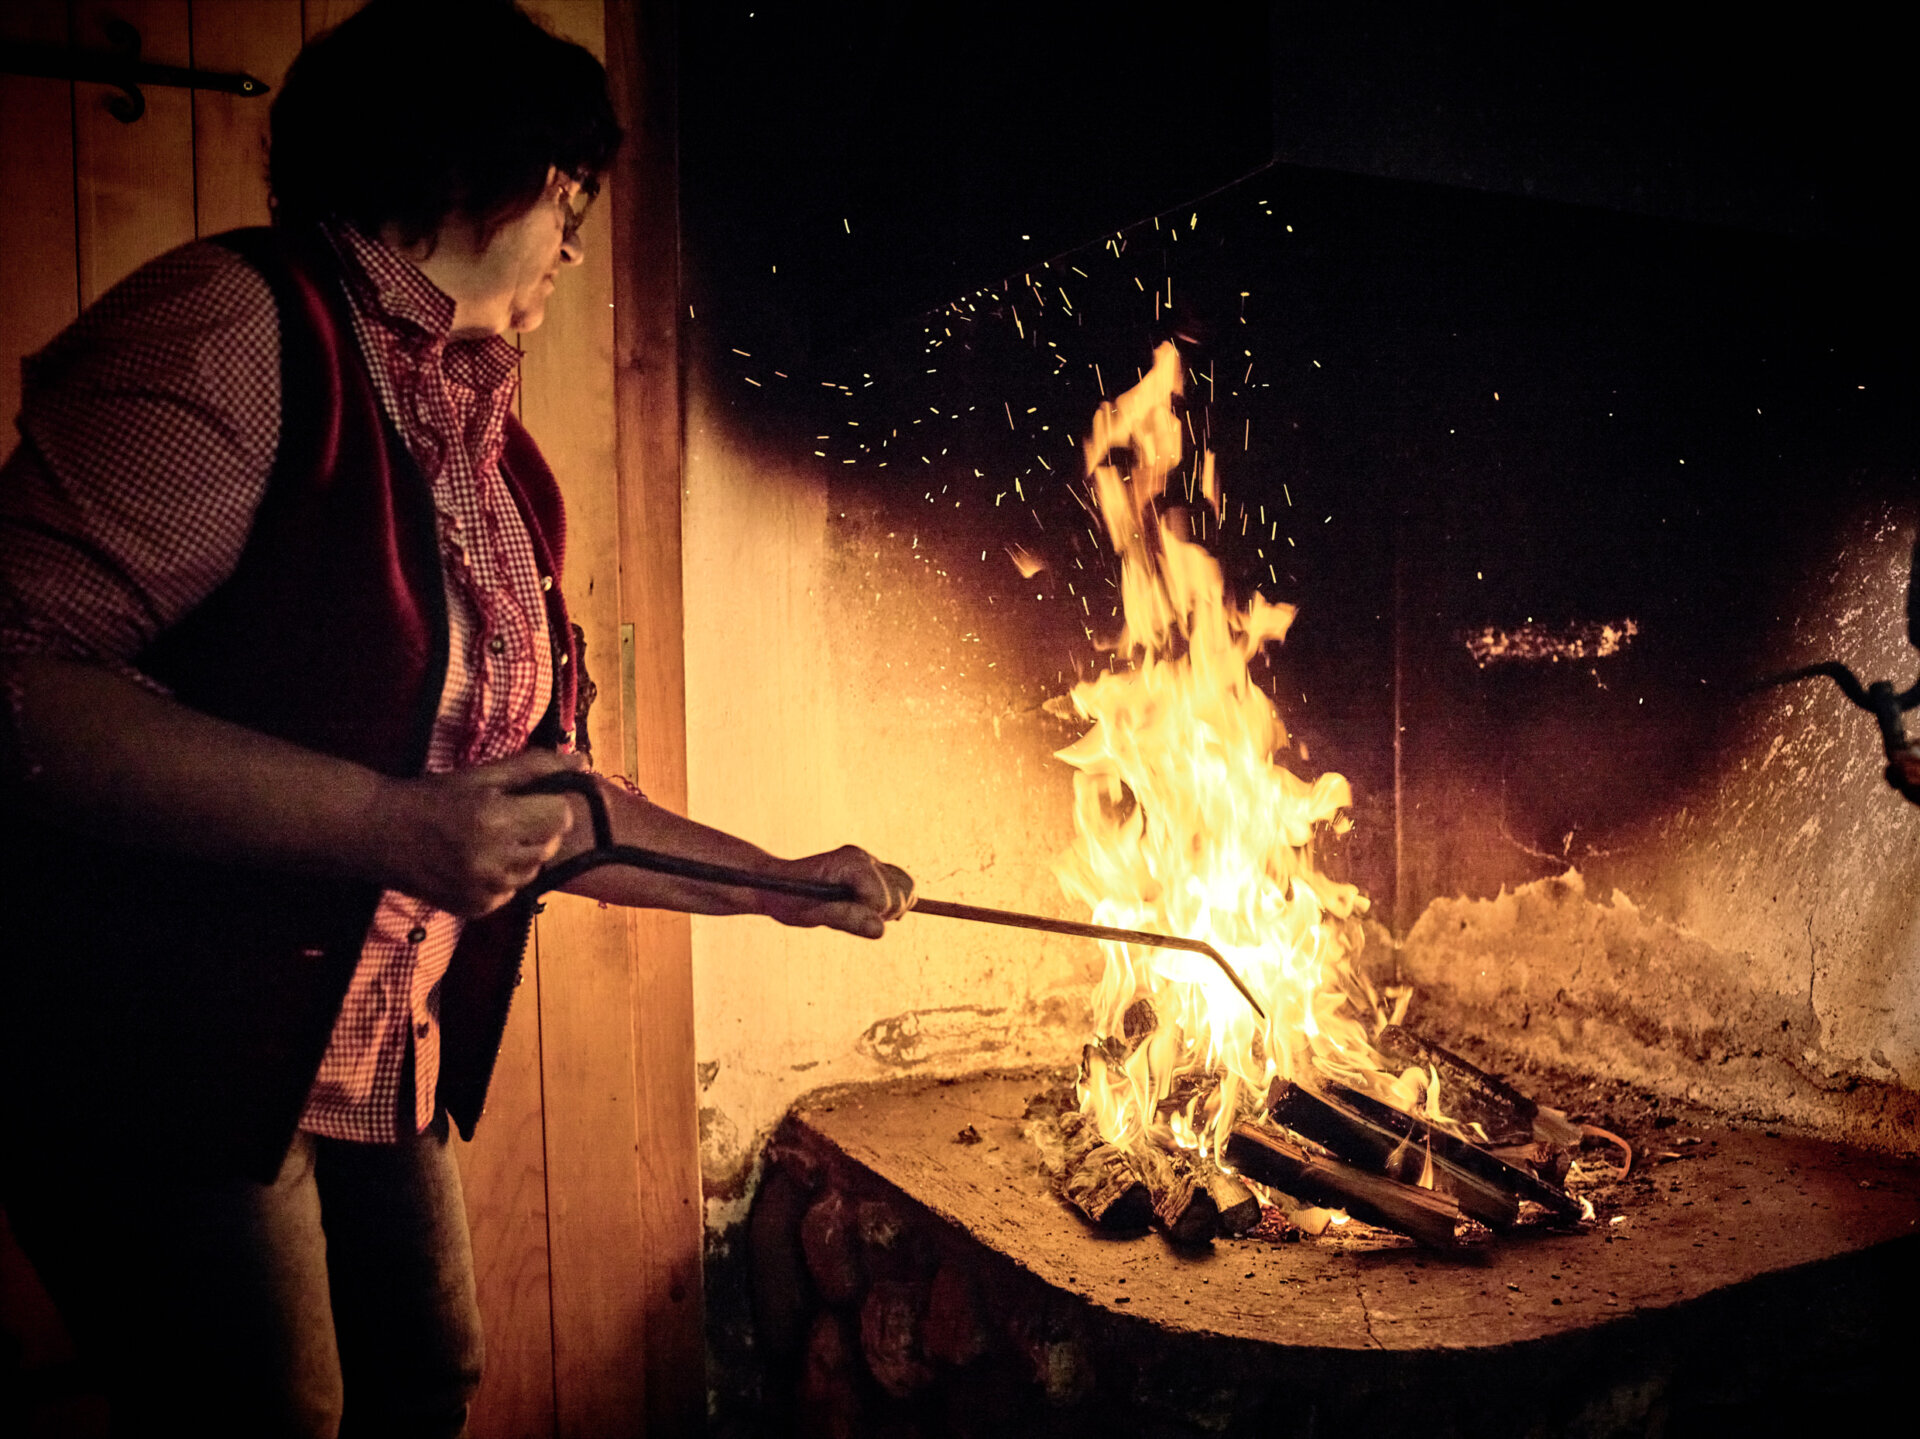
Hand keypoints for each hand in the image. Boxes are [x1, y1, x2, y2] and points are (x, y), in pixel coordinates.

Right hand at [371, 749, 583, 916]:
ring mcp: (484, 889)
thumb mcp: (482, 774)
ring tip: (489, 840)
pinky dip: (502, 878)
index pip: (561, 815)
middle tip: (507, 818)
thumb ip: (535, 767)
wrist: (379, 833)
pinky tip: (476, 862)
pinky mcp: (475, 908)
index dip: (551, 805)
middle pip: (550, 845)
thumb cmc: (433, 796)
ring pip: (533, 871)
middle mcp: (493, 859)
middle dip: (537, 829)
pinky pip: (510, 892)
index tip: (532, 801)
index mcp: (496, 819)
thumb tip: (582, 760)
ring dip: (522, 855)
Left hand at [768, 846, 914, 939]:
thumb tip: (880, 930)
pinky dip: (894, 901)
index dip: (866, 915)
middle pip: (901, 893)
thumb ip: (847, 919)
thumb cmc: (789, 899)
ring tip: (859, 912)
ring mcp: (869, 861)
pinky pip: (902, 886)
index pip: (882, 898)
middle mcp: (863, 857)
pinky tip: (870, 908)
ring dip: (890, 908)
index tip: (839, 915)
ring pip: (907, 889)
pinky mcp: (871, 869)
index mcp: (850, 863)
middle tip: (848, 915)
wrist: (775, 884)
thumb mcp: (812, 914)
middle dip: (881, 912)